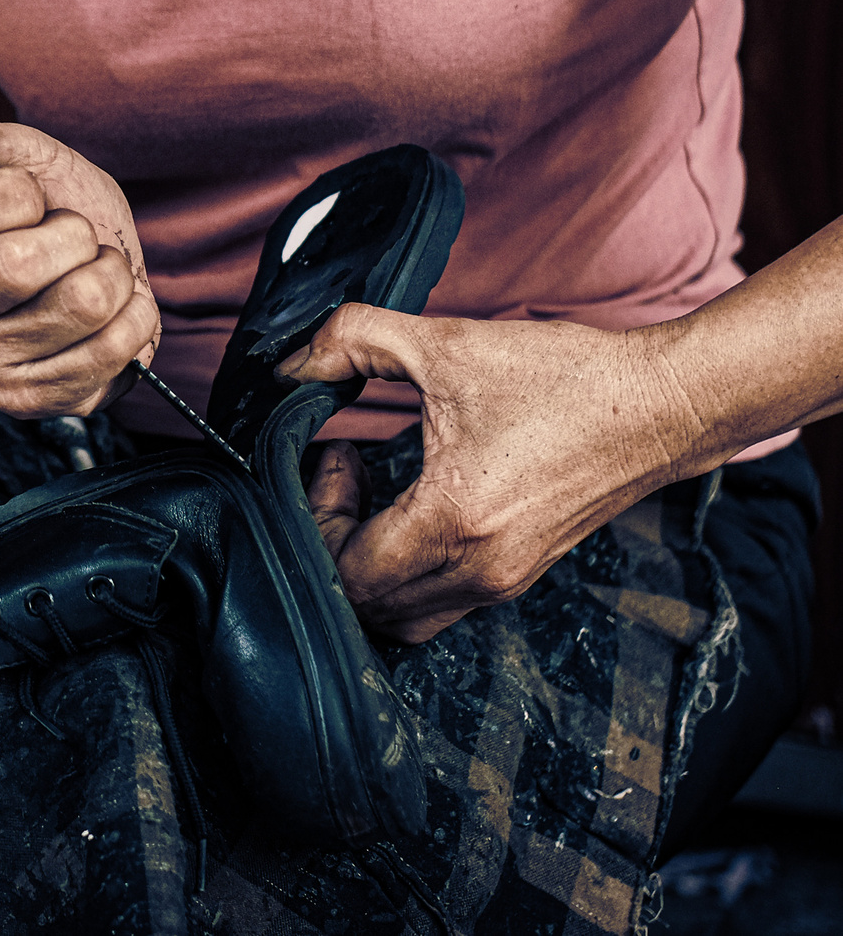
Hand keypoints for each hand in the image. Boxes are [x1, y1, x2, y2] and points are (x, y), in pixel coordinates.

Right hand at [0, 105, 159, 417]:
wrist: (54, 263)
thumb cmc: (29, 200)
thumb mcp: (6, 152)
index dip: (11, 192)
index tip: (27, 195)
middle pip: (17, 266)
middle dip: (72, 232)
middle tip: (71, 231)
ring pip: (78, 307)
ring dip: (110, 272)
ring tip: (92, 267)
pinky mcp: (26, 401)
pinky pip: (107, 359)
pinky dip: (132, 319)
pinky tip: (113, 305)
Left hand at [293, 306, 692, 642]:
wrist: (663, 405)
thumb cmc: (564, 377)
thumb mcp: (446, 343)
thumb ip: (355, 340)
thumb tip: (292, 362)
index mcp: (455, 525)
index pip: (346, 574)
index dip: (314, 518)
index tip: (330, 454)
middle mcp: (480, 573)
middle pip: (367, 607)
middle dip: (330, 543)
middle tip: (336, 473)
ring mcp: (504, 581)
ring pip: (403, 614)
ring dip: (366, 563)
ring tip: (366, 489)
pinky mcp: (520, 573)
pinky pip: (440, 599)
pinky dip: (405, 567)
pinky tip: (407, 499)